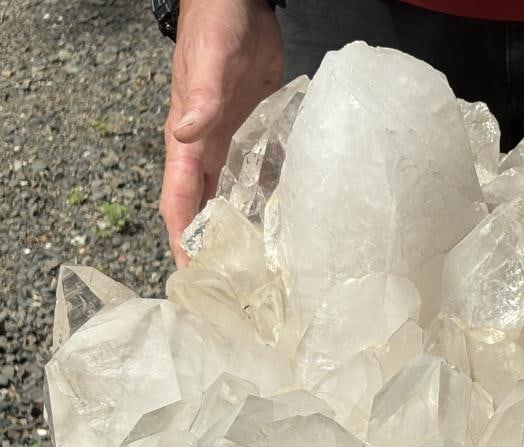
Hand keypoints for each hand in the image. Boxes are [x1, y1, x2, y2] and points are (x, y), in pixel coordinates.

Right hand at [159, 0, 282, 267]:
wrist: (240, 3)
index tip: (192, 274)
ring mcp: (233, 142)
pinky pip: (261, 173)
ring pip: (233, 195)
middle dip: (213, 246)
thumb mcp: (209, 64)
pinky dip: (270, 198)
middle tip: (234, 285)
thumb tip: (185, 135)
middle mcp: (207, 149)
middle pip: (205, 208)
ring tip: (265, 265)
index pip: (179, 200)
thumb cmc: (217, 29)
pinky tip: (288, 222)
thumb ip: (201, 99)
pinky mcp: (257, 132)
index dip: (183, 237)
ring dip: (243, 227)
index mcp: (189, 141)